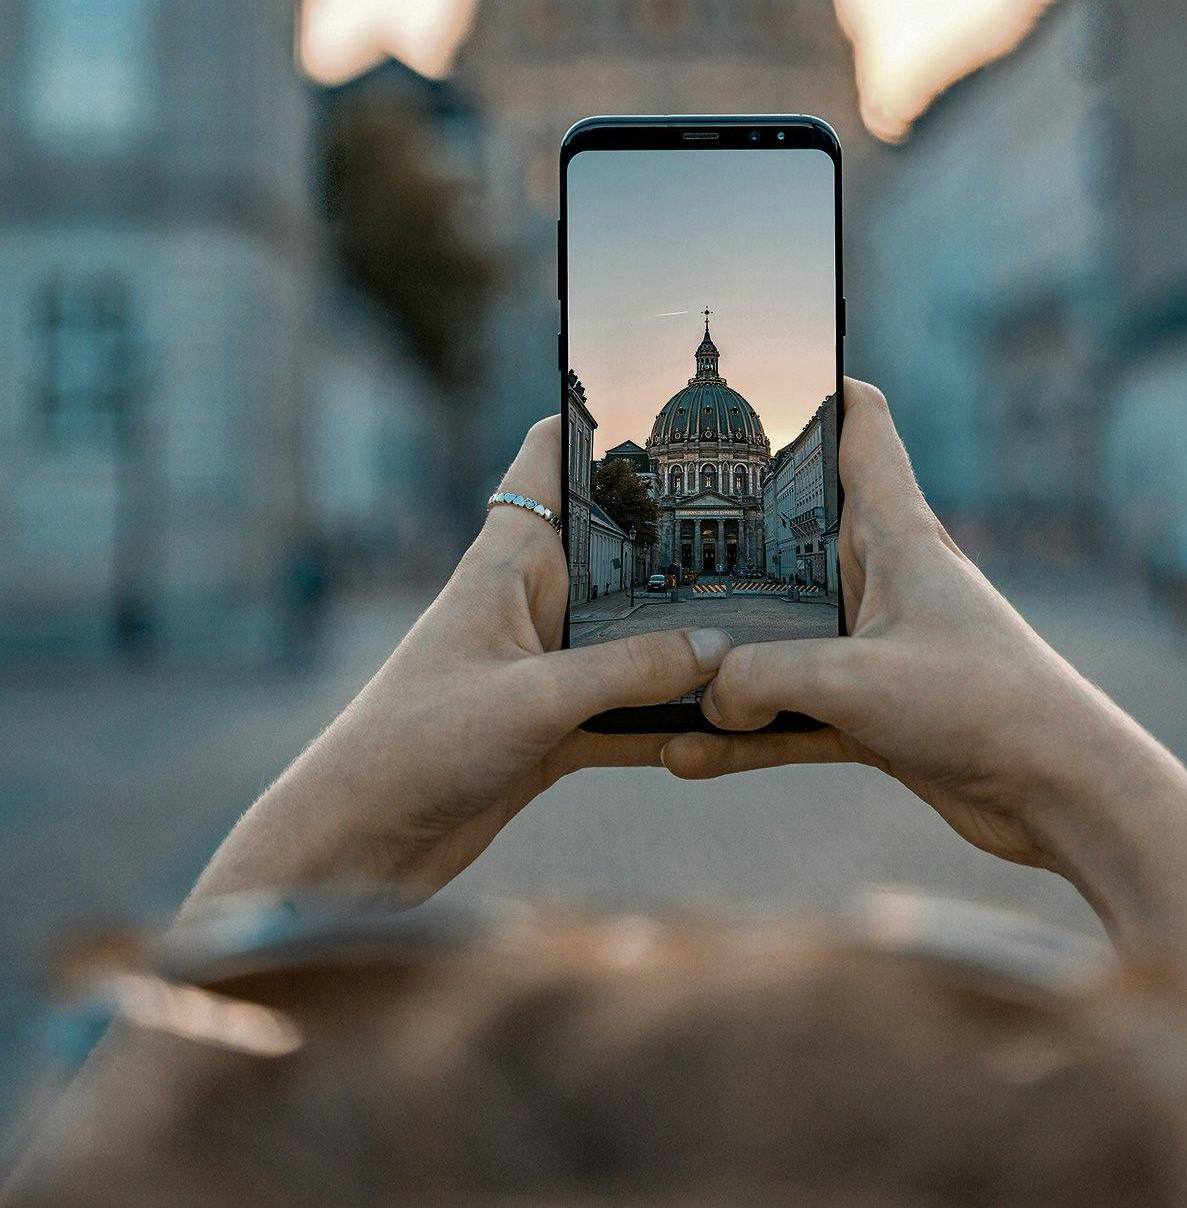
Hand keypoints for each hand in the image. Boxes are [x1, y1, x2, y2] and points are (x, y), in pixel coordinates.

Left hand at [186, 419, 731, 909]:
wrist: (356, 847)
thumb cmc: (415, 746)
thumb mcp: (532, 700)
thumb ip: (627, 671)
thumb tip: (723, 649)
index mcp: (509, 560)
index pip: (550, 459)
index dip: (599, 420)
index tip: (674, 397)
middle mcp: (532, 600)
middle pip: (619, 547)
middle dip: (684, 535)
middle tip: (774, 518)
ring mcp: (546, 664)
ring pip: (635, 631)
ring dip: (687, 635)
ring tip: (773, 618)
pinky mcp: (555, 725)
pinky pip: (632, 705)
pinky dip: (673, 713)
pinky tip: (731, 720)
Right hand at [662, 380, 1138, 875]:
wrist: (1065, 796)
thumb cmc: (987, 706)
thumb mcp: (858, 680)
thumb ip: (766, 675)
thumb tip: (706, 692)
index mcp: (896, 533)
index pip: (861, 426)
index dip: (820, 386)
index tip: (762, 370)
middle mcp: (883, 577)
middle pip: (794, 530)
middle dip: (724, 529)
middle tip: (648, 525)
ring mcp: (878, 645)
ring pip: (780, 634)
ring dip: (721, 658)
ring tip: (648, 673)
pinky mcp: (876, 710)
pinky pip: (790, 712)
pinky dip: (743, 732)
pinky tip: (686, 754)